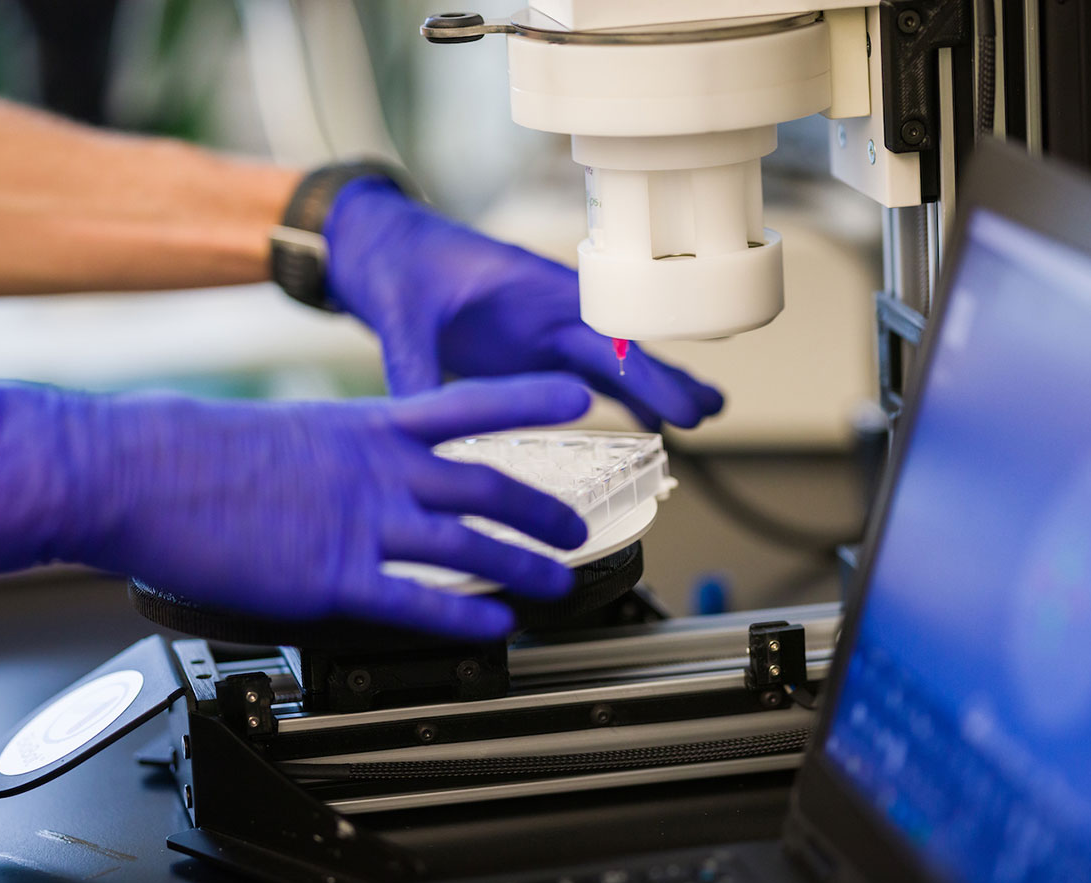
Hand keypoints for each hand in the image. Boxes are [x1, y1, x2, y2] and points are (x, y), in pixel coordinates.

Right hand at [0, 376, 592, 638]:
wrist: (140, 471)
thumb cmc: (191, 449)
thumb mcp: (282, 433)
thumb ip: (331, 455)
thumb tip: (344, 476)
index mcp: (362, 426)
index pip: (466, 405)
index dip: (527, 401)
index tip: (574, 398)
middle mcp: (376, 469)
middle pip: (484, 485)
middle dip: (539, 507)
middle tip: (574, 525)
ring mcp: (360, 521)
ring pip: (468, 545)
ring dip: (522, 565)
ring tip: (558, 582)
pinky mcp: (332, 576)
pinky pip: (417, 601)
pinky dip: (463, 617)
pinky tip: (493, 628)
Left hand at [323, 177, 724, 430]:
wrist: (378, 252)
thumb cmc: (397, 264)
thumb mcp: (403, 315)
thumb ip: (413, 367)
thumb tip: (418, 417)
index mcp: (535, 295)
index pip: (605, 335)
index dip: (645, 369)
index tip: (680, 397)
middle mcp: (551, 316)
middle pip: (623, 353)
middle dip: (668, 382)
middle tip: (712, 412)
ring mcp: (543, 338)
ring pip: (614, 369)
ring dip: (655, 392)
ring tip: (704, 418)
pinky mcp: (528, 355)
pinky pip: (583, 381)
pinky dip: (620, 400)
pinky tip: (651, 422)